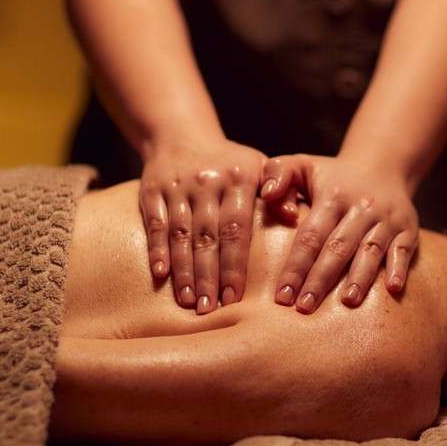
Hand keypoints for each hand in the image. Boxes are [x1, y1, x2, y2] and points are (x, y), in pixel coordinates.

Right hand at [139, 138, 265, 313]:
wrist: (182, 135)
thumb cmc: (232, 164)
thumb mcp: (261, 167)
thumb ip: (282, 190)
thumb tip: (294, 216)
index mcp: (239, 178)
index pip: (237, 228)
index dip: (234, 265)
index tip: (235, 298)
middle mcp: (207, 181)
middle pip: (207, 237)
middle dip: (208, 276)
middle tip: (211, 310)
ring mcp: (178, 186)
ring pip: (180, 234)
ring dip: (184, 271)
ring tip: (189, 302)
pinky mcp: (152, 191)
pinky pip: (155, 224)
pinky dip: (156, 250)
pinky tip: (161, 276)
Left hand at [260, 155, 418, 312]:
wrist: (383, 165)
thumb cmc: (333, 176)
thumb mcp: (302, 165)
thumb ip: (277, 173)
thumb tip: (268, 196)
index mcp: (332, 195)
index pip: (310, 235)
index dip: (296, 266)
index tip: (282, 295)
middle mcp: (361, 207)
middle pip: (338, 247)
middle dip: (321, 279)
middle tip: (304, 307)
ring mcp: (387, 219)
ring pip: (371, 250)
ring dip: (360, 277)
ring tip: (348, 302)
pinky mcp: (408, 228)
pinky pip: (404, 250)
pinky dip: (399, 268)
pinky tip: (393, 289)